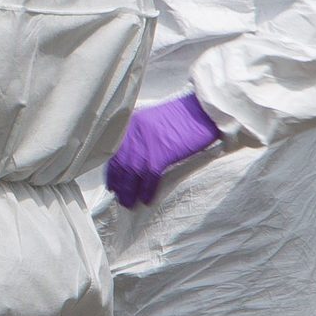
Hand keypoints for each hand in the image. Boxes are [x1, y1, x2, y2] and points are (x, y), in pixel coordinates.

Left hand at [104, 94, 219, 208]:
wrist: (203, 111)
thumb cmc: (183, 117)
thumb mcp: (154, 121)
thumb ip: (141, 136)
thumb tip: (134, 158)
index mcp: (131, 124)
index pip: (115, 153)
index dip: (112, 172)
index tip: (112, 185)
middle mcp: (134, 133)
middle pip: (121, 165)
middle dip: (119, 185)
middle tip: (121, 198)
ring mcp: (146, 144)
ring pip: (132, 174)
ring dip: (130, 192)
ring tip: (130, 204)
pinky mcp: (161, 154)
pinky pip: (149, 177)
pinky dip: (147, 191)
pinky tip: (146, 199)